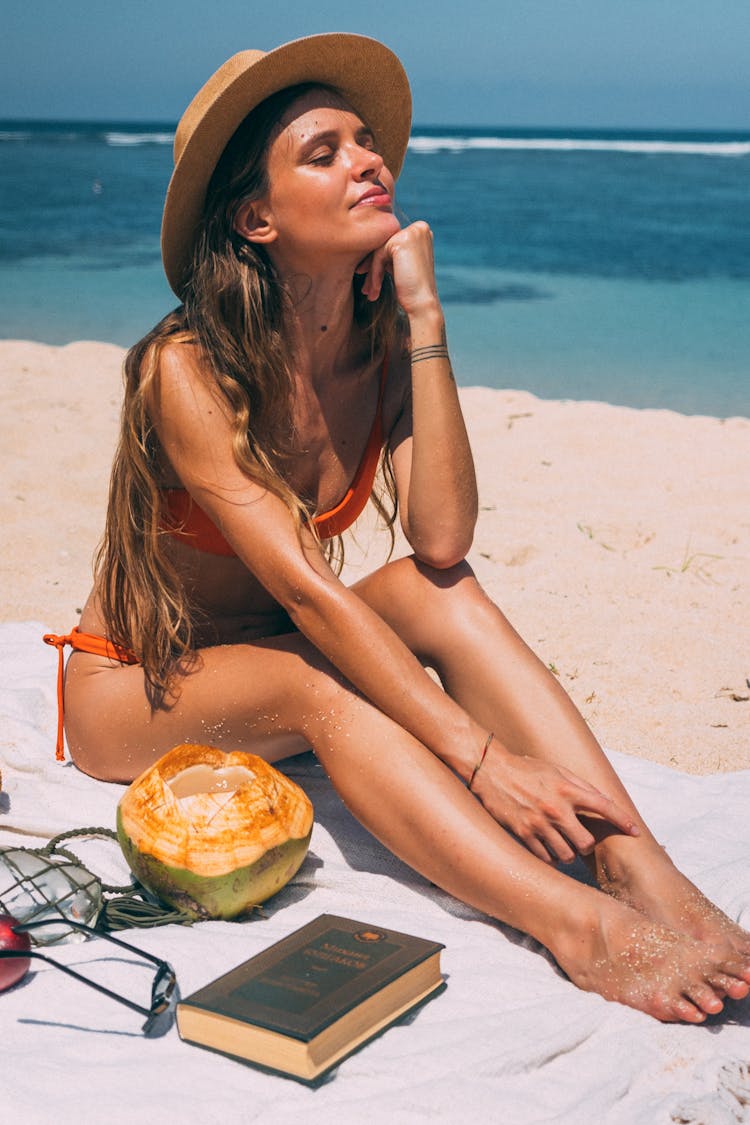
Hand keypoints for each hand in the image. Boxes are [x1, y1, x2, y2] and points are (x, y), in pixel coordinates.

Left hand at [356, 221, 439, 317]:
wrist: (422, 305)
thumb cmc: (412, 290)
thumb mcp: (402, 264)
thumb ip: (391, 251)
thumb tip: (367, 245)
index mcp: (421, 231)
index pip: (391, 241)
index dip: (378, 260)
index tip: (367, 277)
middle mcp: (419, 228)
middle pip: (384, 244)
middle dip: (372, 266)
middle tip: (365, 287)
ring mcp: (412, 232)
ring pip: (379, 250)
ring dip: (372, 273)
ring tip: (368, 292)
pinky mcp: (402, 241)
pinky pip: (379, 255)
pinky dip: (375, 274)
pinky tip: (375, 290)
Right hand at [471, 741, 639, 863]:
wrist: (492, 770)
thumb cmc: (526, 769)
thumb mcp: (557, 770)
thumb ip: (581, 786)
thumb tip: (603, 800)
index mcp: (567, 789)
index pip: (605, 807)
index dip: (623, 821)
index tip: (636, 832)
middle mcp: (556, 807)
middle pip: (586, 842)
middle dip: (586, 844)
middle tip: (580, 840)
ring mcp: (539, 822)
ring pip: (567, 854)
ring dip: (568, 853)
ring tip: (561, 844)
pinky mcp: (523, 833)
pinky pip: (546, 857)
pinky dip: (550, 856)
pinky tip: (547, 847)